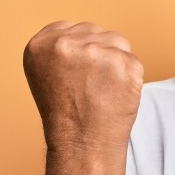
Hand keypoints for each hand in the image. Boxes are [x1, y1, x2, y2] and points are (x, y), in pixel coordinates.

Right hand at [23, 21, 143, 151]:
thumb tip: (90, 32)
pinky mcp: (122, 63)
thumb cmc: (67, 114)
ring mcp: (95, 52)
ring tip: (103, 90)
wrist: (82, 145)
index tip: (80, 72)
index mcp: (39, 44)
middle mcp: (64, 44)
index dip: (82, 50)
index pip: (73, 28)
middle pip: (97, 32)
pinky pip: (134, 61)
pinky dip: (130, 78)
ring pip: (118, 42)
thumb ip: (61, 47)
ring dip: (117, 63)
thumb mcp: (46, 74)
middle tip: (92, 86)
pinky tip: (116, 95)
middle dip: (100, 55)